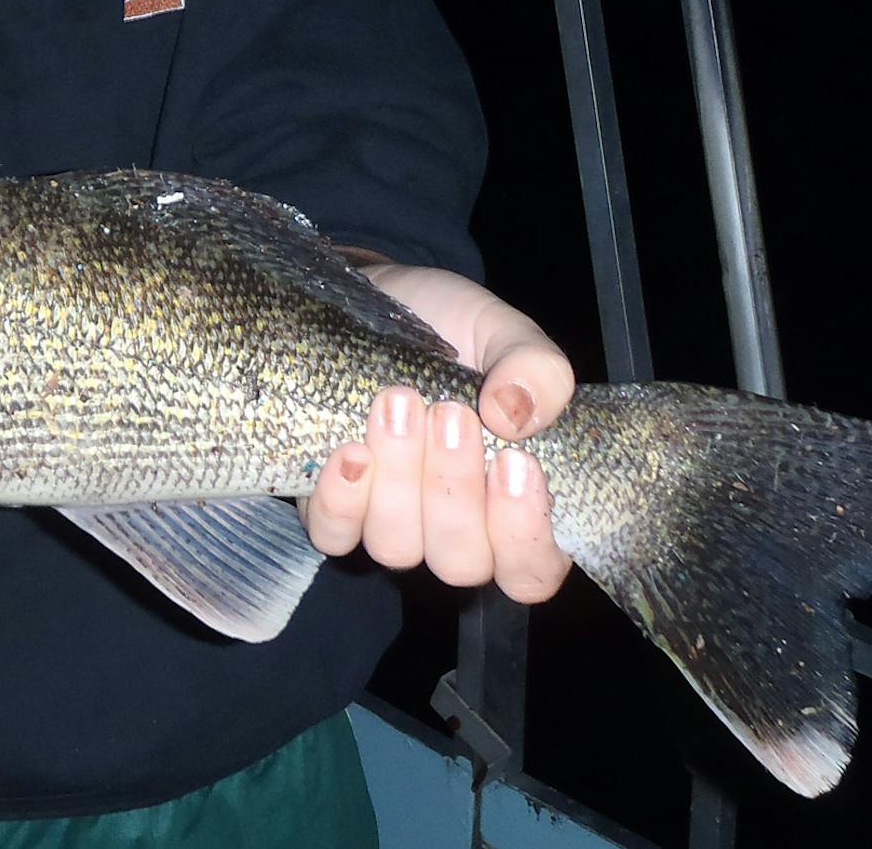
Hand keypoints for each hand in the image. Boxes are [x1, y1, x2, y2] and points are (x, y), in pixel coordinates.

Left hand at [298, 265, 573, 603]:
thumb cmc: (452, 328)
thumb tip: (516, 417)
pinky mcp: (334, 505)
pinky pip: (334, 534)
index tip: (515, 462)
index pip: (531, 568)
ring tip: (399, 405)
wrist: (373, 302)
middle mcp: (453, 528)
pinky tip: (350, 451)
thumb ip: (537, 370)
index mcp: (513, 504)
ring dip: (399, 481)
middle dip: (454, 489)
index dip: (524, 533)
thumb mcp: (504, 333)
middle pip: (460, 560)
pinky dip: (343, 499)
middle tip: (450, 413)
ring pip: (397, 546)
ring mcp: (390, 521)